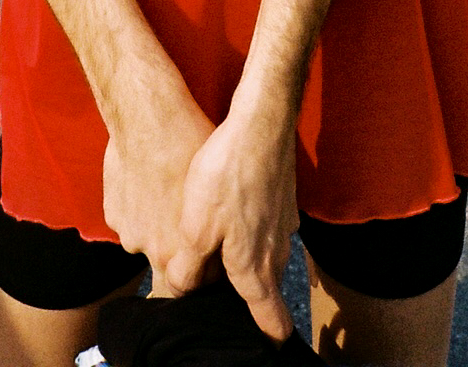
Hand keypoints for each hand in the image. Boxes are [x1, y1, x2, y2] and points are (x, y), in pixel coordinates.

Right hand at [102, 79, 213, 295]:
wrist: (148, 118)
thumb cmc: (190, 148)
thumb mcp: (214, 193)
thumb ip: (211, 231)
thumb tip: (218, 242)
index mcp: (184, 251)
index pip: (196, 282)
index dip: (204, 265)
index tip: (209, 249)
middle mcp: (153, 250)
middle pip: (169, 262)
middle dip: (177, 246)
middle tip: (185, 214)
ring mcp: (129, 233)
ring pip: (147, 238)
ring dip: (155, 225)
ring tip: (165, 191)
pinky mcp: (112, 214)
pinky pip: (128, 218)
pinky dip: (136, 208)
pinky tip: (146, 182)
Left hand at [166, 109, 296, 342]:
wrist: (261, 123)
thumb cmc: (226, 176)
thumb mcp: (195, 227)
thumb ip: (189, 268)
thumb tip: (183, 291)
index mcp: (254, 268)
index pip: (271, 320)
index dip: (267, 335)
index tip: (261, 343)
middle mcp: (277, 253)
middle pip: (264, 288)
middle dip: (246, 295)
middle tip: (218, 285)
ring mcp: (284, 225)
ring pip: (265, 255)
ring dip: (246, 258)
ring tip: (218, 244)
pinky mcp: (282, 200)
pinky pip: (267, 228)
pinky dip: (251, 228)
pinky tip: (231, 207)